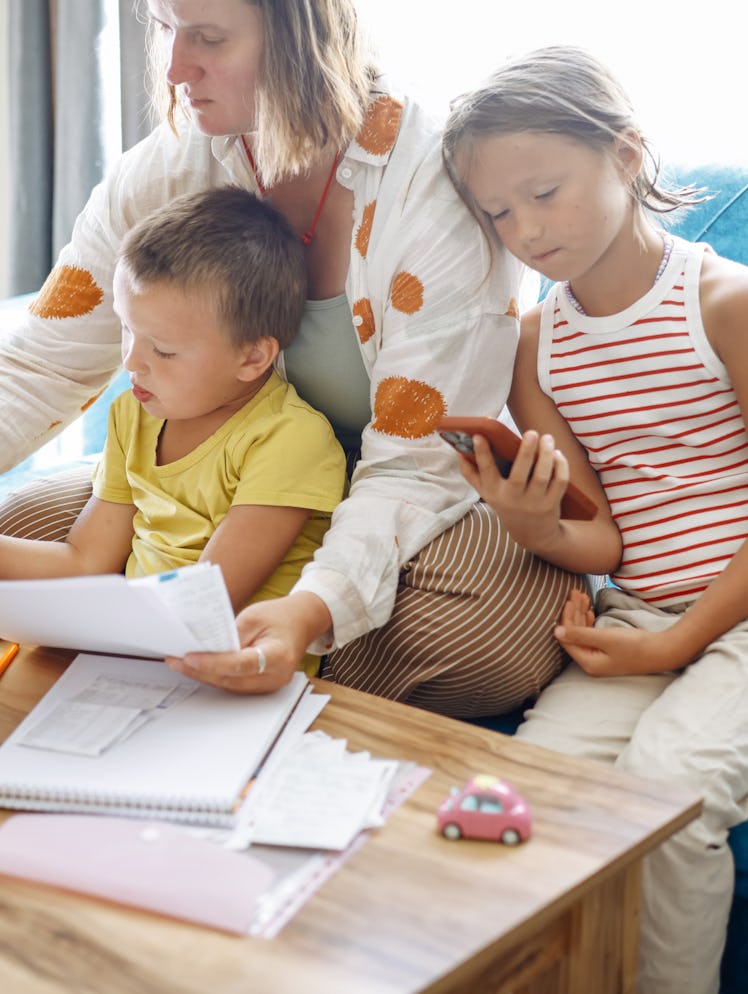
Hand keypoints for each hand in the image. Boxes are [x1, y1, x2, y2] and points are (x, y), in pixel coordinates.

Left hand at [165, 592, 331, 693]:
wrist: (301, 622)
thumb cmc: (280, 616)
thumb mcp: (254, 616)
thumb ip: (232, 635)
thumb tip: (206, 649)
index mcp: (280, 655)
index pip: (241, 664)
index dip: (213, 663)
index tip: (190, 657)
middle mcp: (276, 676)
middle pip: (232, 679)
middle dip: (201, 670)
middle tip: (176, 661)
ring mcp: (270, 685)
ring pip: (230, 685)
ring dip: (204, 675)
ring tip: (181, 664)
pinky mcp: (262, 686)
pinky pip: (234, 684)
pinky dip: (215, 676)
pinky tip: (198, 668)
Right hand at [458, 430, 570, 549]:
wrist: (531, 533)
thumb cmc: (506, 504)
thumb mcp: (486, 493)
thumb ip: (471, 473)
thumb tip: (458, 452)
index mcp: (493, 492)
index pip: (486, 470)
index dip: (481, 453)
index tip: (478, 436)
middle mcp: (513, 498)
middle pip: (520, 473)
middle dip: (526, 451)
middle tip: (532, 433)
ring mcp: (533, 502)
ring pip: (543, 475)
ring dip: (547, 454)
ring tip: (547, 438)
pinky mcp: (552, 503)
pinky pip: (559, 481)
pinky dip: (561, 466)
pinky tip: (557, 454)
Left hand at [554, 588, 682, 676]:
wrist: (662, 651)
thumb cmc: (635, 646)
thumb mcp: (605, 638)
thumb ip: (580, 634)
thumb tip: (556, 631)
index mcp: (588, 662)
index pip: (567, 638)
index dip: (566, 618)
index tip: (570, 599)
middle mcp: (591, 662)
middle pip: (574, 634)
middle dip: (573, 613)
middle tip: (576, 592)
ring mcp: (599, 657)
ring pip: (583, 632)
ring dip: (581, 614)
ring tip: (581, 595)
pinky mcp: (607, 651)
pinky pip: (592, 635)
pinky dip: (589, 621)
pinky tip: (588, 610)